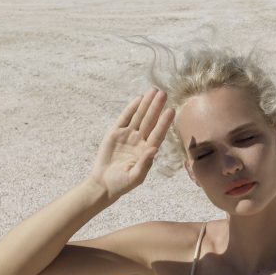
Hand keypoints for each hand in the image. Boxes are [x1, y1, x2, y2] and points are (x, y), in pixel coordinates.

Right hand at [88, 87, 174, 201]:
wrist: (104, 184)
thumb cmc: (122, 184)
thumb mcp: (135, 177)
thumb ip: (145, 163)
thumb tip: (154, 149)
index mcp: (147, 151)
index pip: (158, 134)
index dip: (164, 123)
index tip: (171, 110)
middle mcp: (139, 141)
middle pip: (150, 121)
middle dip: (156, 107)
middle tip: (164, 93)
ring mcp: (128, 136)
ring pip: (139, 117)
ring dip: (146, 104)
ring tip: (154, 90)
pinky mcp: (115, 133)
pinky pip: (125, 118)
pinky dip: (131, 109)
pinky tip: (139, 99)